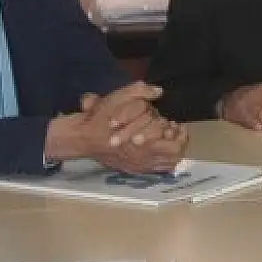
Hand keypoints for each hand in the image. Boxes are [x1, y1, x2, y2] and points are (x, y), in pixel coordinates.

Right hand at [47, 85, 187, 173]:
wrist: (83, 138)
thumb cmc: (100, 118)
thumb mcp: (117, 98)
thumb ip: (139, 91)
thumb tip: (158, 91)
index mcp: (143, 144)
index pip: (175, 146)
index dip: (179, 134)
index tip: (176, 124)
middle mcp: (144, 159)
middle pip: (175, 157)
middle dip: (177, 141)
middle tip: (173, 130)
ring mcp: (139, 167)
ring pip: (168, 164)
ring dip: (172, 150)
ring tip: (168, 138)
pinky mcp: (134, 170)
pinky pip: (157, 170)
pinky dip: (163, 159)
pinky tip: (158, 147)